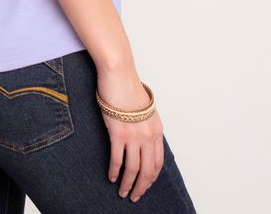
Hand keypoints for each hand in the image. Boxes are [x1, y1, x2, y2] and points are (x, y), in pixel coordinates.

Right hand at [97, 69, 163, 202]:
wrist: (119, 73)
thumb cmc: (128, 87)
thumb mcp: (145, 109)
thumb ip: (146, 125)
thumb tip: (142, 140)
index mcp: (157, 130)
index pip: (158, 162)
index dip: (152, 178)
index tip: (146, 186)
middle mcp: (148, 135)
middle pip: (147, 170)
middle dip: (142, 186)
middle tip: (135, 196)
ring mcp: (134, 135)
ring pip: (133, 169)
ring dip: (128, 184)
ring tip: (123, 192)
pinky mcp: (118, 132)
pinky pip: (117, 159)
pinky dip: (115, 171)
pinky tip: (112, 177)